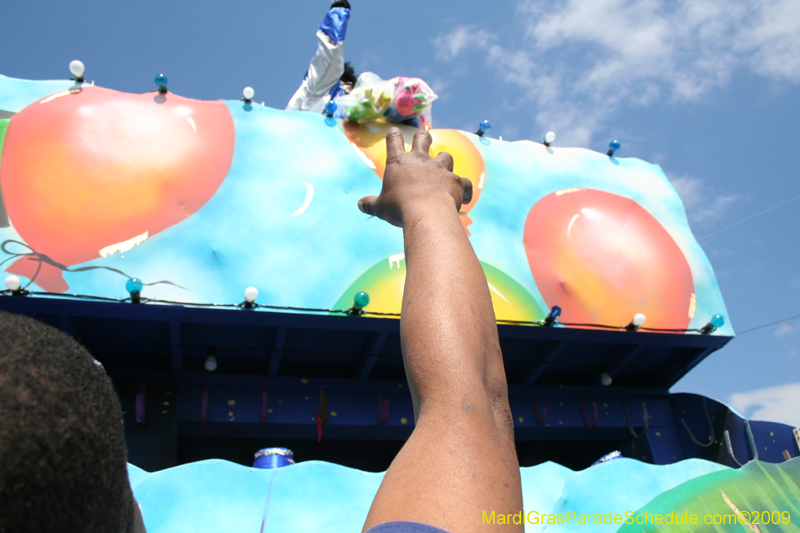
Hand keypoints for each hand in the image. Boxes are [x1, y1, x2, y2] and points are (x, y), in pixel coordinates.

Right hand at [357, 128, 472, 227]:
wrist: (426, 212)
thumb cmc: (398, 208)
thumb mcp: (380, 207)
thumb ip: (370, 204)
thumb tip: (360, 205)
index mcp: (399, 162)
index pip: (394, 140)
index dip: (394, 134)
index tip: (394, 131)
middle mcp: (420, 160)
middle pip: (423, 139)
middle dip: (423, 137)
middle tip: (424, 136)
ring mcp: (440, 168)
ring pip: (446, 156)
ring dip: (445, 161)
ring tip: (444, 168)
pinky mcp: (456, 181)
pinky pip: (464, 182)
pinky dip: (465, 189)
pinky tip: (465, 197)